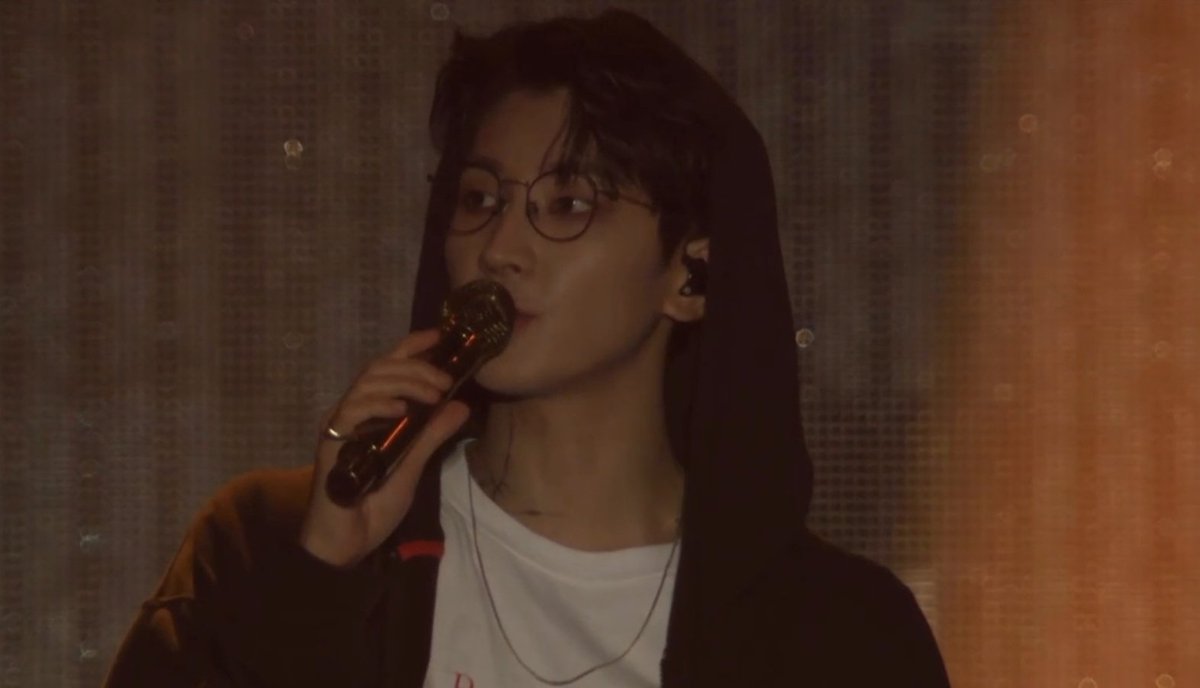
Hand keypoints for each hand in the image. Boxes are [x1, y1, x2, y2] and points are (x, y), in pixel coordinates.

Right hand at [299, 328, 469, 567]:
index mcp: (372, 412)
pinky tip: (401, 411)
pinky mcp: (331, 441)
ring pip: (368, 383)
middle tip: (444, 380)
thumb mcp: (414, 465)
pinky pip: (352, 411)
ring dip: (404, 381)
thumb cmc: (375, 504)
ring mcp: (340, 424)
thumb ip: (433, 435)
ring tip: (432, 394)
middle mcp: (353, 411)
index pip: (390, 366)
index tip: (439, 336)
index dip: (412, 347)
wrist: (347, 540)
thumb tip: (462, 405)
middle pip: (380, 368)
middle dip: (416, 367)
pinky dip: (378, 405)